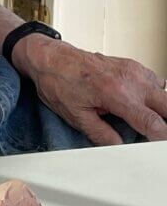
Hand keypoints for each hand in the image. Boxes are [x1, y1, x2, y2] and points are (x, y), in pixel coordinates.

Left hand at [13, 36, 166, 144]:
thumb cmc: (59, 82)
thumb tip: (119, 147)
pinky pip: (154, 80)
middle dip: (165, 121)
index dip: (161, 138)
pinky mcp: (131, 64)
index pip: (152, 121)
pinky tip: (142, 102)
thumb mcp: (76, 116)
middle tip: (156, 134)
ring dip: (160, 107)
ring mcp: (132, 69)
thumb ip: (102, 135)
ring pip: (164, 92)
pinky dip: (154, 93)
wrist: (50, 58)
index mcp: (116, 94)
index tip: (159, 146)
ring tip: (147, 119)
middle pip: (166, 104)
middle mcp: (129, 79)